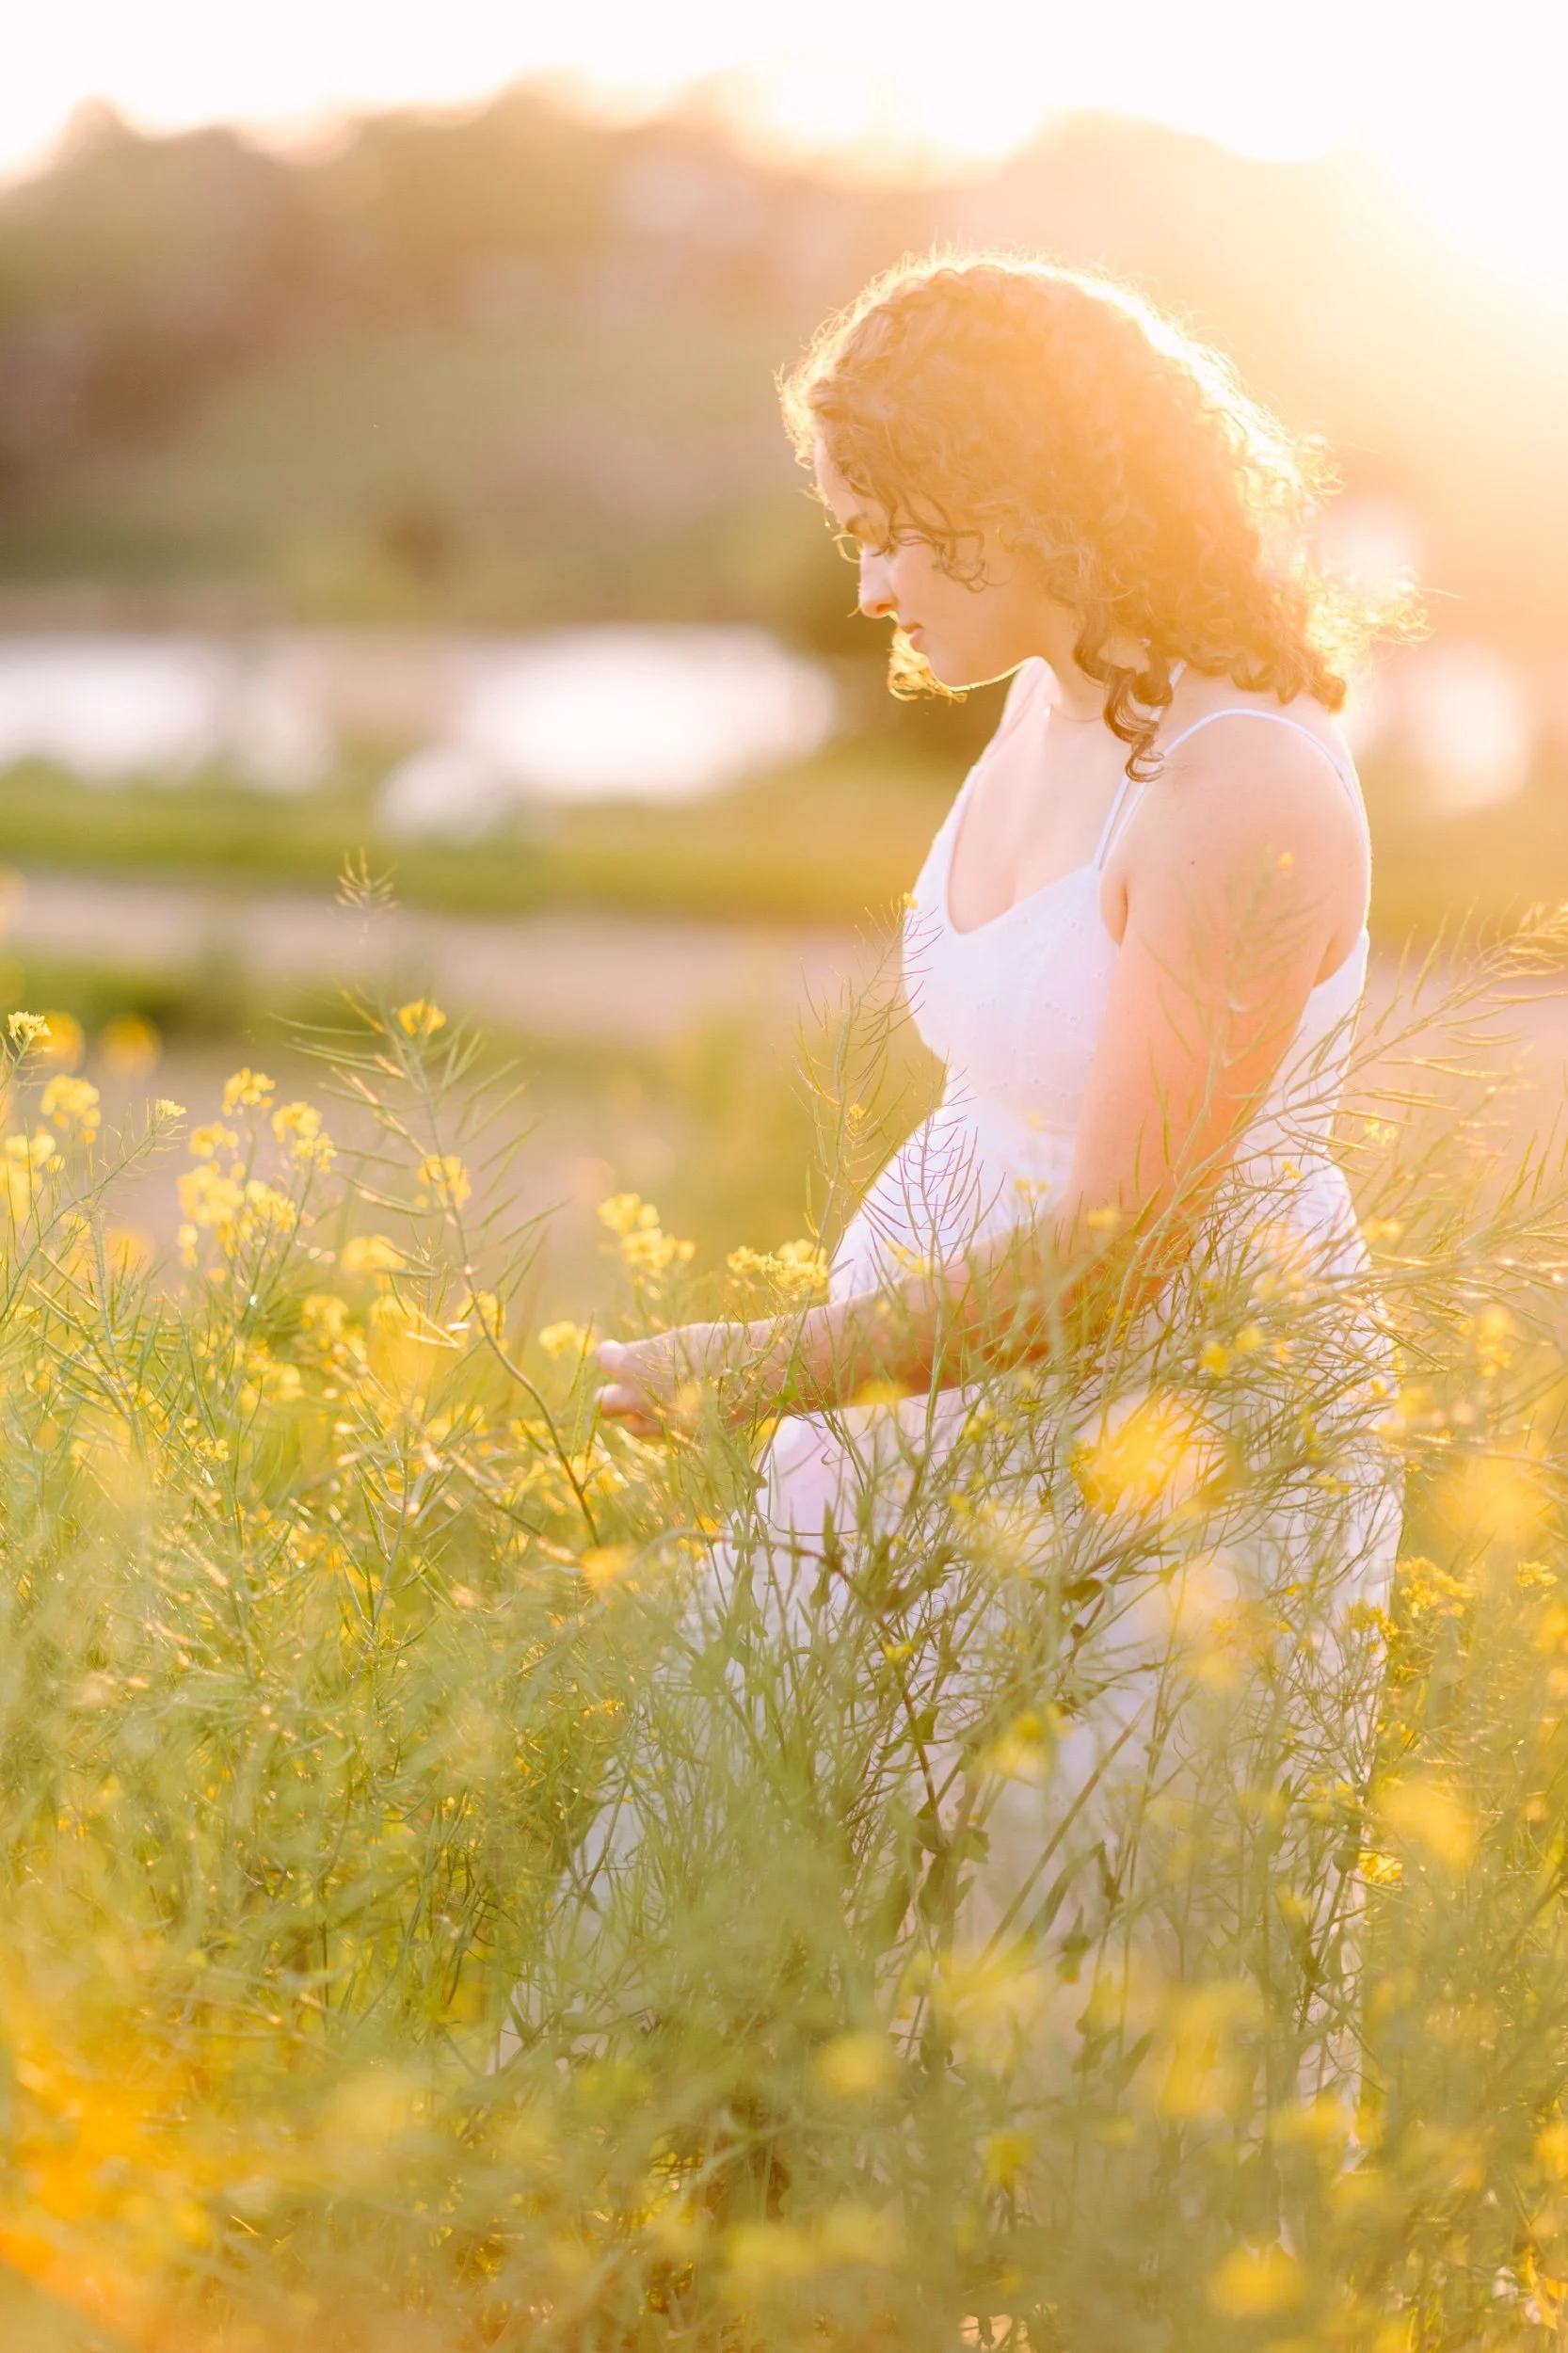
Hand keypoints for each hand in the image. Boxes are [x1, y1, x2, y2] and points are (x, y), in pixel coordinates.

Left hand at [595, 1321, 775, 1440]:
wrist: (755, 1374)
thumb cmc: (718, 1347)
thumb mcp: (676, 1342)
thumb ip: (647, 1357)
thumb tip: (633, 1364)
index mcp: (633, 1365)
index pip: (603, 1360)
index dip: (612, 1355)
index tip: (618, 1351)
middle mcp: (638, 1398)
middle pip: (602, 1404)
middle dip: (611, 1395)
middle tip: (628, 1385)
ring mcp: (659, 1423)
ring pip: (632, 1426)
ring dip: (638, 1414)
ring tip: (659, 1400)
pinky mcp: (681, 1441)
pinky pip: (663, 1436)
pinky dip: (667, 1426)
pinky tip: (685, 1411)